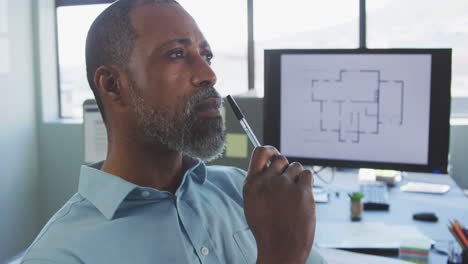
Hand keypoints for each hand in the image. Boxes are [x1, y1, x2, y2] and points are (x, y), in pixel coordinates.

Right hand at [243, 146, 315, 263]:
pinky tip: (302, 197)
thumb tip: (271, 166)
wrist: (281, 248)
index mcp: (252, 183)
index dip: (270, 150)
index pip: (260, 152)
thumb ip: (260, 183)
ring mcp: (284, 185)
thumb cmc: (269, 229)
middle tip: (289, 185)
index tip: (275, 155)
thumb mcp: (253, 204)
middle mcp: (267, 181)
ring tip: (294, 196)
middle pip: (281, 159)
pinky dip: (307, 183)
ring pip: (296, 167)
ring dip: (297, 178)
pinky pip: (307, 175)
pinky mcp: (301, 191)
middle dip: (286, 169)